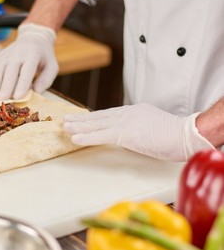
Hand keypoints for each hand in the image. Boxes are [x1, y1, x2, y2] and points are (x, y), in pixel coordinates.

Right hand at [0, 23, 58, 99]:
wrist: (33, 39)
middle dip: (5, 86)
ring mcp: (6, 56)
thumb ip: (45, 80)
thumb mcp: (52, 67)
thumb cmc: (44, 58)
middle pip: (10, 71)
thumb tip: (35, 93)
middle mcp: (17, 54)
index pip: (27, 70)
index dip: (22, 83)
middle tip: (2, 100)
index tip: (18, 97)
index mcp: (33, 55)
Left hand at [63, 103, 214, 160]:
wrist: (186, 134)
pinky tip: (75, 138)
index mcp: (133, 111)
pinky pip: (101, 135)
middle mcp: (126, 113)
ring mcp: (125, 122)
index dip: (92, 117)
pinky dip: (86, 136)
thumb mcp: (152, 127)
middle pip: (98, 116)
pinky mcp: (126, 133)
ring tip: (64, 127)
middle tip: (65, 120)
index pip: (107, 115)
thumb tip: (128, 136)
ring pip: (96, 123)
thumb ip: (137, 128)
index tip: (80, 118)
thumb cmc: (174, 135)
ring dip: (78, 126)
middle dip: (80, 119)